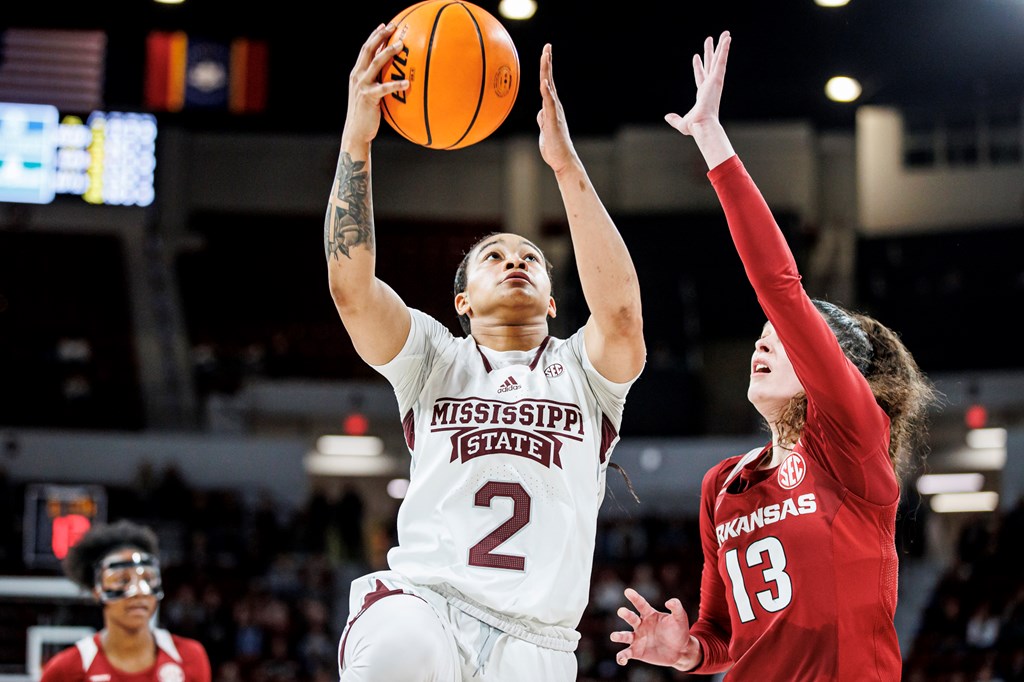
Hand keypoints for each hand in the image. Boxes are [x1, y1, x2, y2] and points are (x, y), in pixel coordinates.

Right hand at [344, 23, 409, 146]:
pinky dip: (396, 84)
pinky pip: (384, 88)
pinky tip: (408, 83)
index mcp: (357, 73)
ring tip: (401, 45)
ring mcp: (362, 86)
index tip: (385, 24)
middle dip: (380, 35)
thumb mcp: (370, 94)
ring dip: (388, 52)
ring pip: (375, 63)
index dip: (375, 35)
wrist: (356, 131)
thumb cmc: (367, 114)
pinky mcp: (369, 97)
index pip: (365, 49)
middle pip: (368, 49)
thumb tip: (395, 75)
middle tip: (394, 26)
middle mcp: (357, 76)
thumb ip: (378, 82)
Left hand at [536, 43, 576, 173]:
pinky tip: (544, 83)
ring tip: (546, 57)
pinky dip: (547, 92)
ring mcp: (554, 112)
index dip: (546, 68)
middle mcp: (554, 106)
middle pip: (549, 80)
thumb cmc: (554, 145)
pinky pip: (549, 104)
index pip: (547, 83)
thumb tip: (540, 113)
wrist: (562, 160)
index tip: (546, 52)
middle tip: (547, 47)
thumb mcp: (545, 129)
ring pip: (549, 88)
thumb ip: (543, 118)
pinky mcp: (552, 121)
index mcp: (551, 106)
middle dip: (547, 63)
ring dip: (547, 72)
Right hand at [610, 588, 696, 667]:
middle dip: (626, 614)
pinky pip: (626, 654)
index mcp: (649, 614)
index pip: (641, 604)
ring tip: (613, 636)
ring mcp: (638, 638)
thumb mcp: (680, 618)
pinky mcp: (637, 652)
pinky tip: (621, 660)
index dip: (635, 598)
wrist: (681, 651)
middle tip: (621, 611)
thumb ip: (677, 608)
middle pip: (631, 618)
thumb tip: (668, 602)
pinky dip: (622, 657)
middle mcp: (641, 625)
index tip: (628, 591)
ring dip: (619, 636)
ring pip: (625, 636)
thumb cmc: (679, 631)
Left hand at [664, 30, 730, 136]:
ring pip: (719, 59)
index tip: (695, 56)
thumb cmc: (695, 127)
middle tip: (711, 39)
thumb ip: (674, 119)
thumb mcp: (681, 123)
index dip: (698, 66)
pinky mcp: (718, 79)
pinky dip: (725, 49)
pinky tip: (727, 39)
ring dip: (722, 46)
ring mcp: (715, 81)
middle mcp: (710, 85)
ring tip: (725, 33)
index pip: (700, 76)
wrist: (702, 125)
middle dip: (711, 52)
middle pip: (711, 64)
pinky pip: (721, 61)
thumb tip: (667, 117)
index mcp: (703, 93)